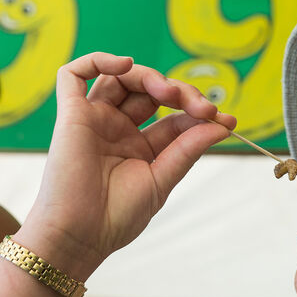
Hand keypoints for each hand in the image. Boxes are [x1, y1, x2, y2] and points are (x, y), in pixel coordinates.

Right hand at [17, 53, 235, 277]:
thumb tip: (221, 125)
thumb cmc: (117, 217)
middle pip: (150, 92)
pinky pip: (74, 75)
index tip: (226, 120)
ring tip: (169, 93)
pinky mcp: (70, 115)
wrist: (80, 236)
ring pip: (121, 78)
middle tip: (202, 107)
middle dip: (180, 92)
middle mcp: (117, 129)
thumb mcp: (162, 179)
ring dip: (150, 77)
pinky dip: (98, 60)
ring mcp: (94, 120)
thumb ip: (188, 149)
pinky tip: (125, 64)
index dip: (200, 113)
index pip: (174, 117)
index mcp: (140, 147)